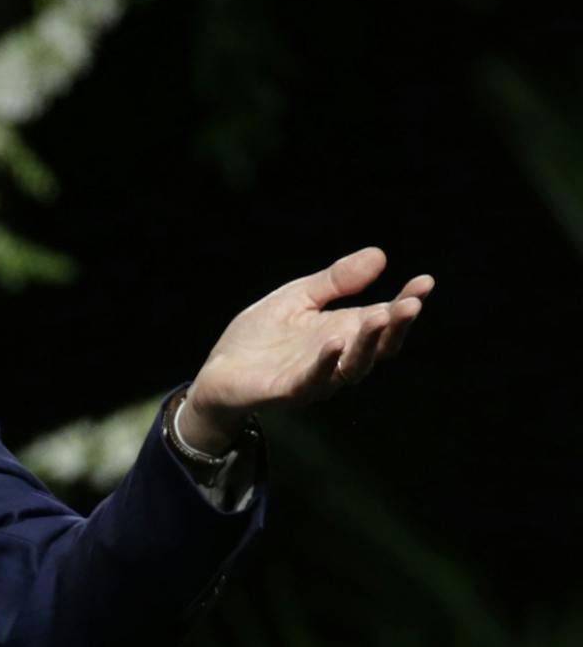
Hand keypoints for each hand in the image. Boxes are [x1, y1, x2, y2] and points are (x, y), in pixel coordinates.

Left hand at [182, 246, 433, 450]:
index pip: (385, 319)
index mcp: (345, 332)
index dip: (406, 303)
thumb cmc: (263, 336)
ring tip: (379, 315)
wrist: (219, 371)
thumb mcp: (299, 298)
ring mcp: (316, 378)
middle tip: (411, 303)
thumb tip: (380, 255)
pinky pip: (311, 381)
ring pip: (351, 365)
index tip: (425, 282)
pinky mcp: (287, 392)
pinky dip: (325, 363)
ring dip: (367, 342)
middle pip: (378, 346)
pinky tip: (334, 342)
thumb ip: (336, 281)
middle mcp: (338, 358)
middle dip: (396, 325)